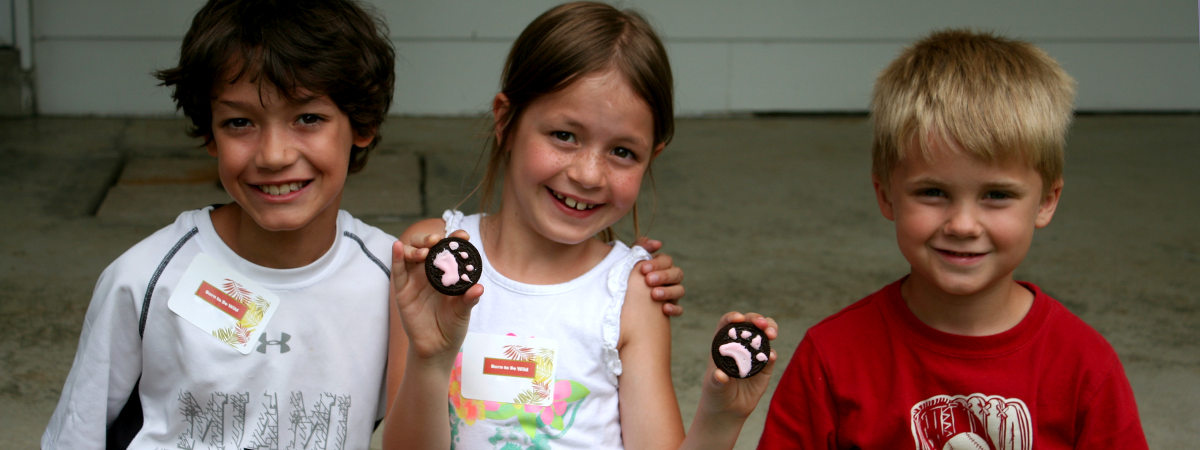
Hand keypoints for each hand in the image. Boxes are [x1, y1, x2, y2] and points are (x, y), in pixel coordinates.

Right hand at [391, 230, 483, 364]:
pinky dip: (397, 257)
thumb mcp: (463, 311)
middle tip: (437, 240)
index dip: (454, 240)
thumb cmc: (452, 325)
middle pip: (427, 246)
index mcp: (447, 272)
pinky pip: (398, 271)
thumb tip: (479, 288)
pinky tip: (398, 246)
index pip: (450, 250)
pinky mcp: (402, 290)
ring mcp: (415, 279)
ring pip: (412, 254)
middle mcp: (430, 271)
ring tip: (424, 252)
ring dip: (416, 248)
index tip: (462, 236)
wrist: (437, 347)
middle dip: (431, 239)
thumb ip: (469, 299)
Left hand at [634, 237, 684, 316]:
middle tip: (648, 280)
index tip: (643, 269)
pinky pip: (679, 310)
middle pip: (676, 274)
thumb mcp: (630, 261)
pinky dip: (674, 309)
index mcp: (662, 266)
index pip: (666, 261)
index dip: (656, 264)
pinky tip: (664, 309)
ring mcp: (673, 294)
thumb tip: (658, 243)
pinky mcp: (671, 308)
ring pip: (680, 290)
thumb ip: (640, 247)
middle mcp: (670, 278)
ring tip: (654, 294)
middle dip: (663, 276)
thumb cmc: (627, 276)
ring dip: (668, 292)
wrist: (620, 300)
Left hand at [700, 312, 778, 418]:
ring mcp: (754, 354)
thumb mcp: (713, 387)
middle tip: (762, 324)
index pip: (727, 324)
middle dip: (757, 319)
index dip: (733, 317)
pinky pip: (770, 357)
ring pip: (763, 335)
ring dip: (769, 329)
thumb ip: (716, 381)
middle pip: (749, 324)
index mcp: (723, 344)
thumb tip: (720, 375)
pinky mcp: (765, 367)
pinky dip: (772, 354)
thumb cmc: (716, 393)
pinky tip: (770, 356)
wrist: (728, 410)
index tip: (738, 318)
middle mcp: (740, 345)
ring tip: (771, 334)